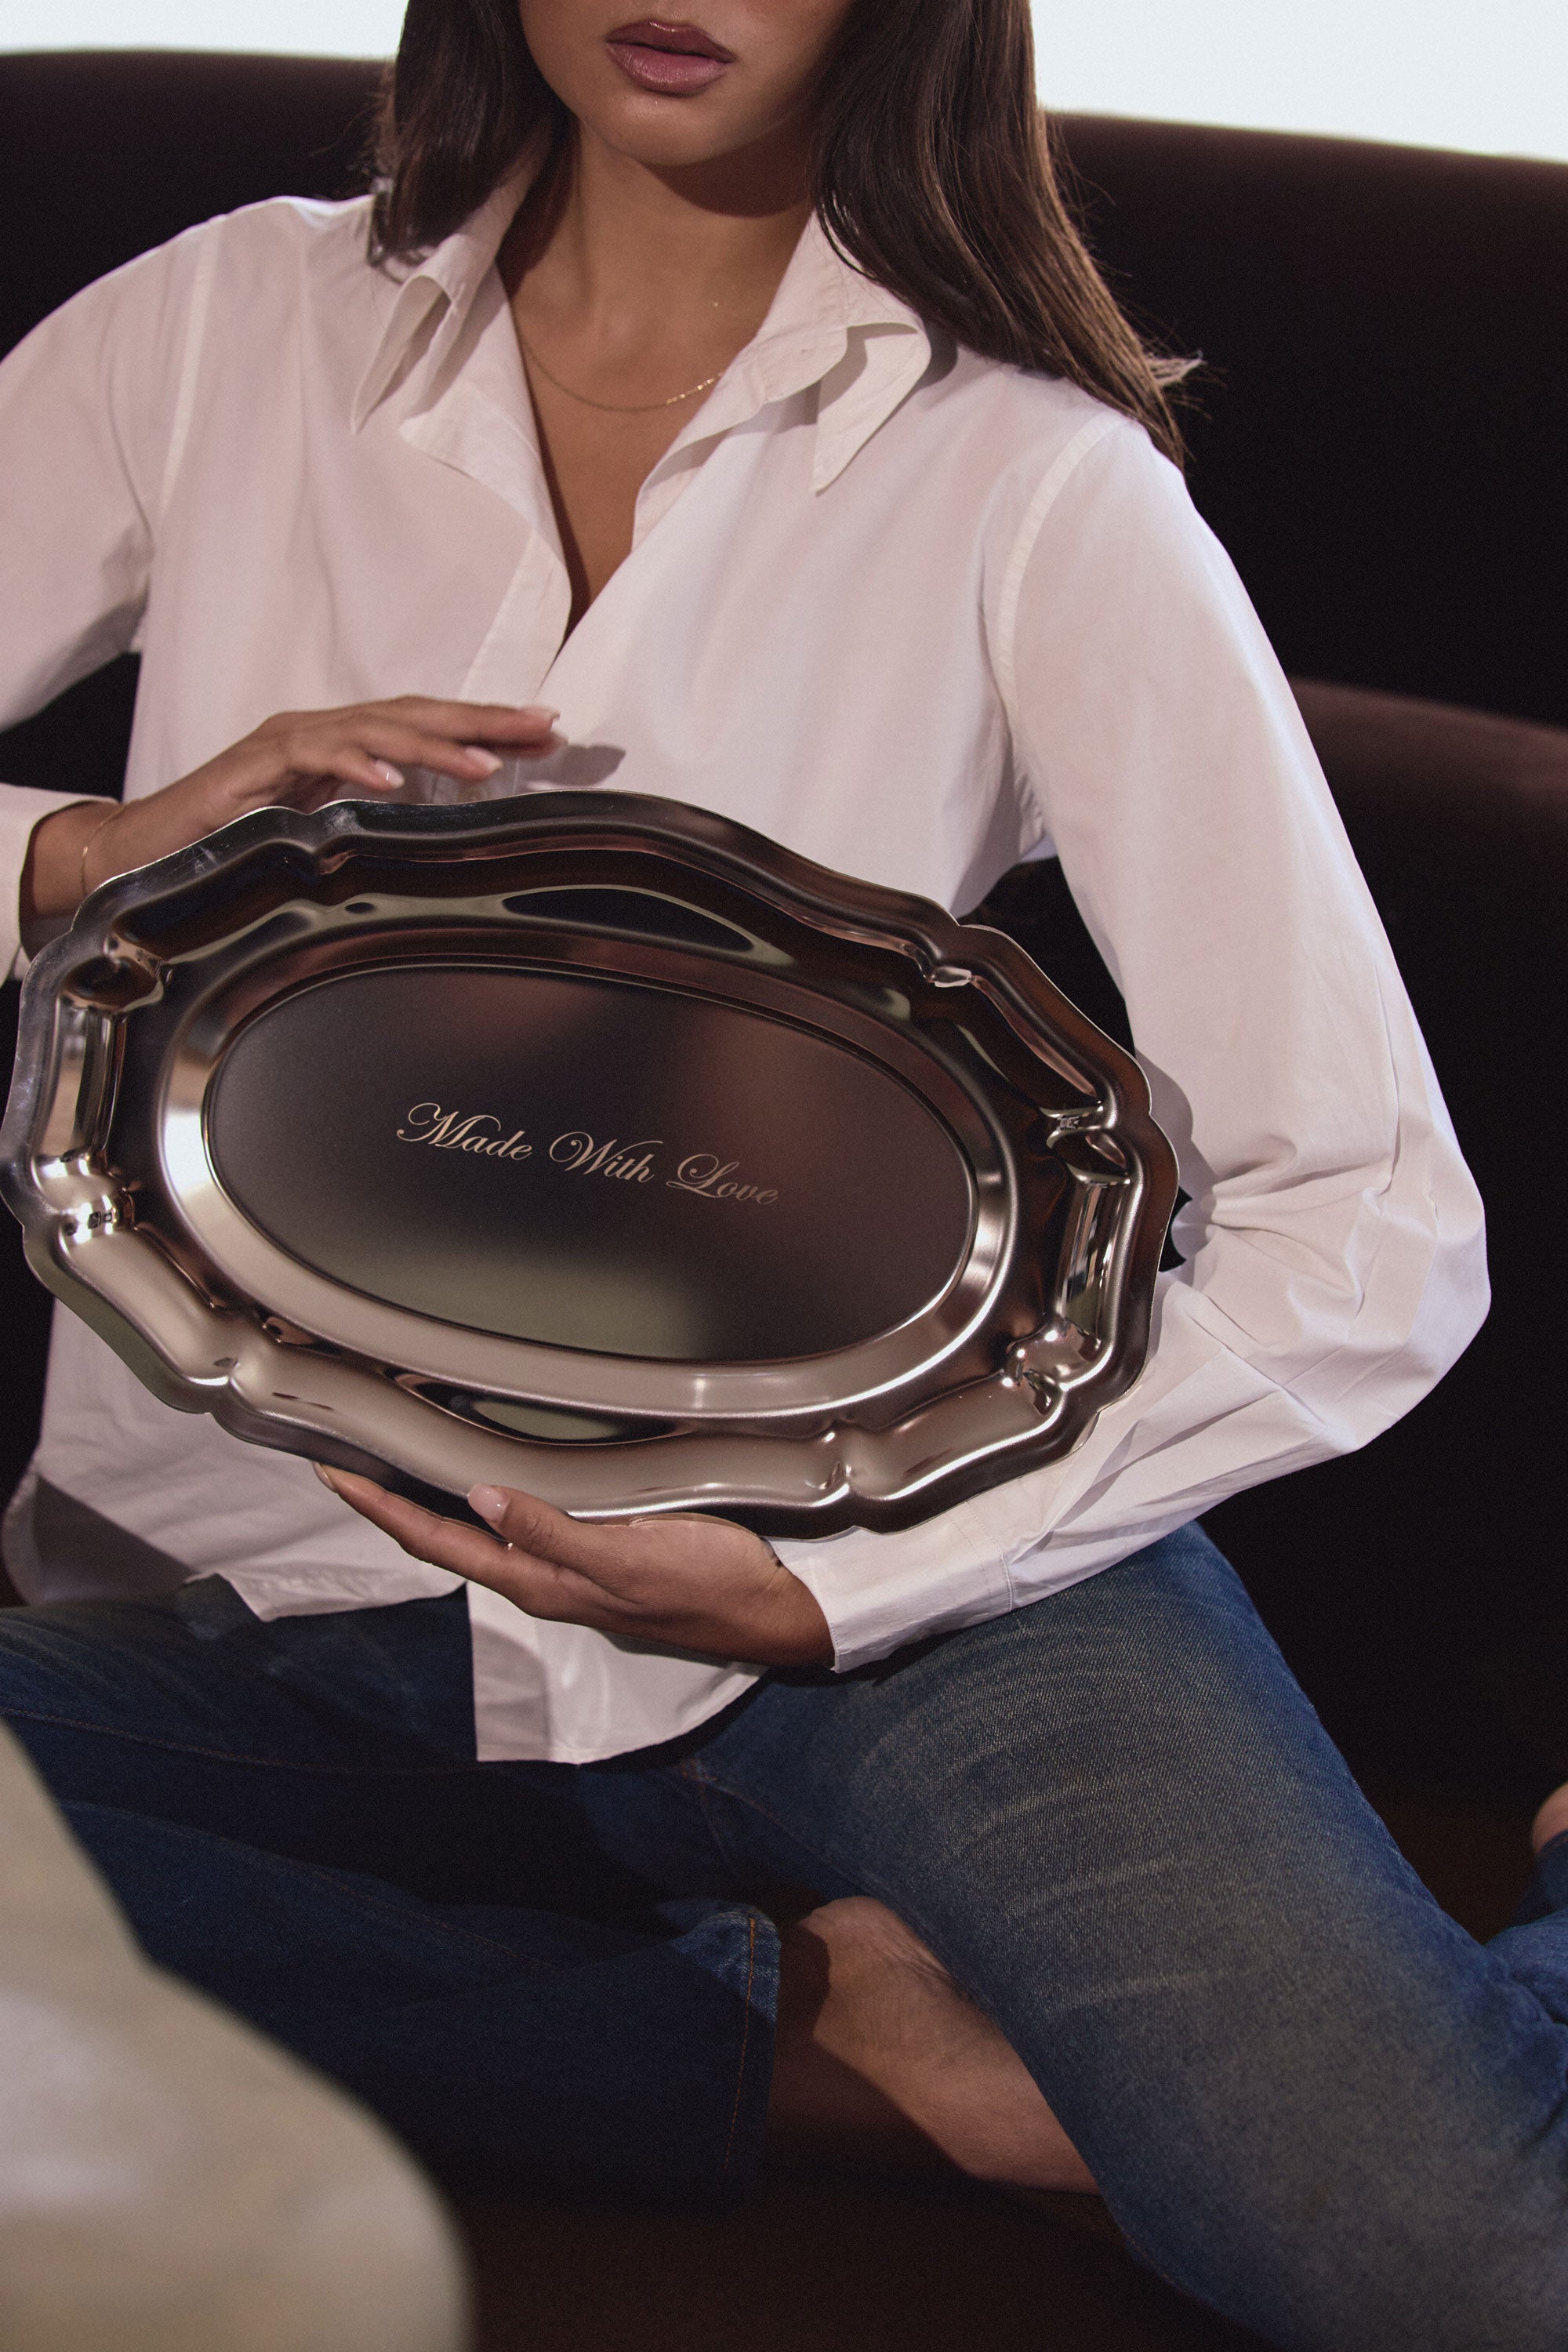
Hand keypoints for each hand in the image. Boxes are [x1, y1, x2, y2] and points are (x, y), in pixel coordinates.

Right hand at [23, 695, 561, 921]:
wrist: (146, 851)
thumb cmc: (233, 843)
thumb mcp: (321, 833)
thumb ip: (373, 822)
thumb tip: (438, 831)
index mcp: (343, 746)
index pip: (427, 726)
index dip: (487, 726)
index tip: (548, 732)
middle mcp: (321, 733)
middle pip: (415, 715)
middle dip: (483, 722)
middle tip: (543, 729)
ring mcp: (287, 743)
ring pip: (374, 729)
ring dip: (434, 746)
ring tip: (488, 766)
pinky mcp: (253, 767)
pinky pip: (312, 758)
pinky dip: (354, 764)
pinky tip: (391, 778)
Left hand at [315, 1469, 833, 1668]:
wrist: (773, 1610)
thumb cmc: (707, 1585)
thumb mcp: (627, 1557)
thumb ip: (553, 1532)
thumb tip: (479, 1499)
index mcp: (540, 1582)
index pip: (439, 1541)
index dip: (383, 1510)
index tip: (335, 1476)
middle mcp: (545, 1580)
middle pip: (449, 1538)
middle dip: (395, 1504)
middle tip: (351, 1460)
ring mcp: (572, 1571)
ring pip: (482, 1534)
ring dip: (436, 1502)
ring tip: (401, 1465)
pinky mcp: (600, 1556)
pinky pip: (524, 1526)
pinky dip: (491, 1501)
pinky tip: (492, 1482)